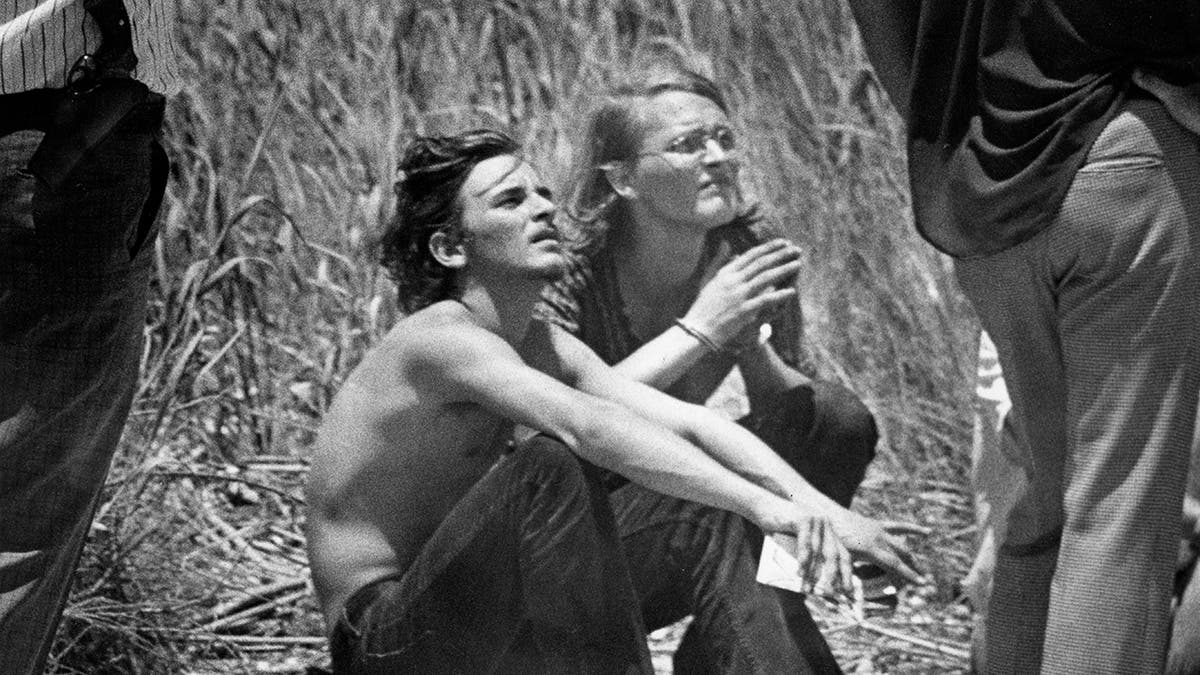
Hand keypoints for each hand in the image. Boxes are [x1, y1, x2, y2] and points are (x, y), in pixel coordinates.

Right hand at [683, 239, 800, 345]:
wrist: (698, 328)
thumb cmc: (703, 305)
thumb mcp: (708, 280)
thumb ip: (718, 261)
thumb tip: (728, 245)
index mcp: (725, 273)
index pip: (751, 255)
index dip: (768, 247)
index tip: (783, 242)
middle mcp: (733, 281)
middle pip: (761, 264)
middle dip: (780, 255)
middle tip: (796, 249)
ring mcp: (739, 296)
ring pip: (765, 278)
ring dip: (783, 270)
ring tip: (798, 264)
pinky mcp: (744, 311)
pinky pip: (765, 300)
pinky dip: (779, 295)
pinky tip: (792, 291)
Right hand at [757, 500, 854, 596]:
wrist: (761, 506)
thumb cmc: (776, 528)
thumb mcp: (793, 543)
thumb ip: (804, 557)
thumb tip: (810, 585)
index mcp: (828, 530)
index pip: (843, 553)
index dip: (846, 573)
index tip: (848, 590)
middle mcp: (825, 524)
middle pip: (835, 554)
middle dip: (834, 576)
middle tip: (832, 593)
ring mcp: (815, 519)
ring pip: (818, 551)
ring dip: (813, 573)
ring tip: (808, 589)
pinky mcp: (803, 518)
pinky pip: (805, 543)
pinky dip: (803, 559)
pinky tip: (800, 572)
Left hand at [827, 510, 926, 586]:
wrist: (828, 516)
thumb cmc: (832, 539)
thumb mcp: (841, 557)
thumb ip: (847, 573)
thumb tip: (847, 592)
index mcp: (871, 549)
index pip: (894, 564)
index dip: (909, 575)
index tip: (921, 584)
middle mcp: (879, 539)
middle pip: (901, 557)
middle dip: (912, 569)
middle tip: (920, 582)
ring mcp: (880, 531)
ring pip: (902, 545)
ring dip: (912, 557)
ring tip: (921, 569)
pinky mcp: (878, 525)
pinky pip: (898, 527)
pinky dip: (913, 529)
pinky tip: (928, 532)